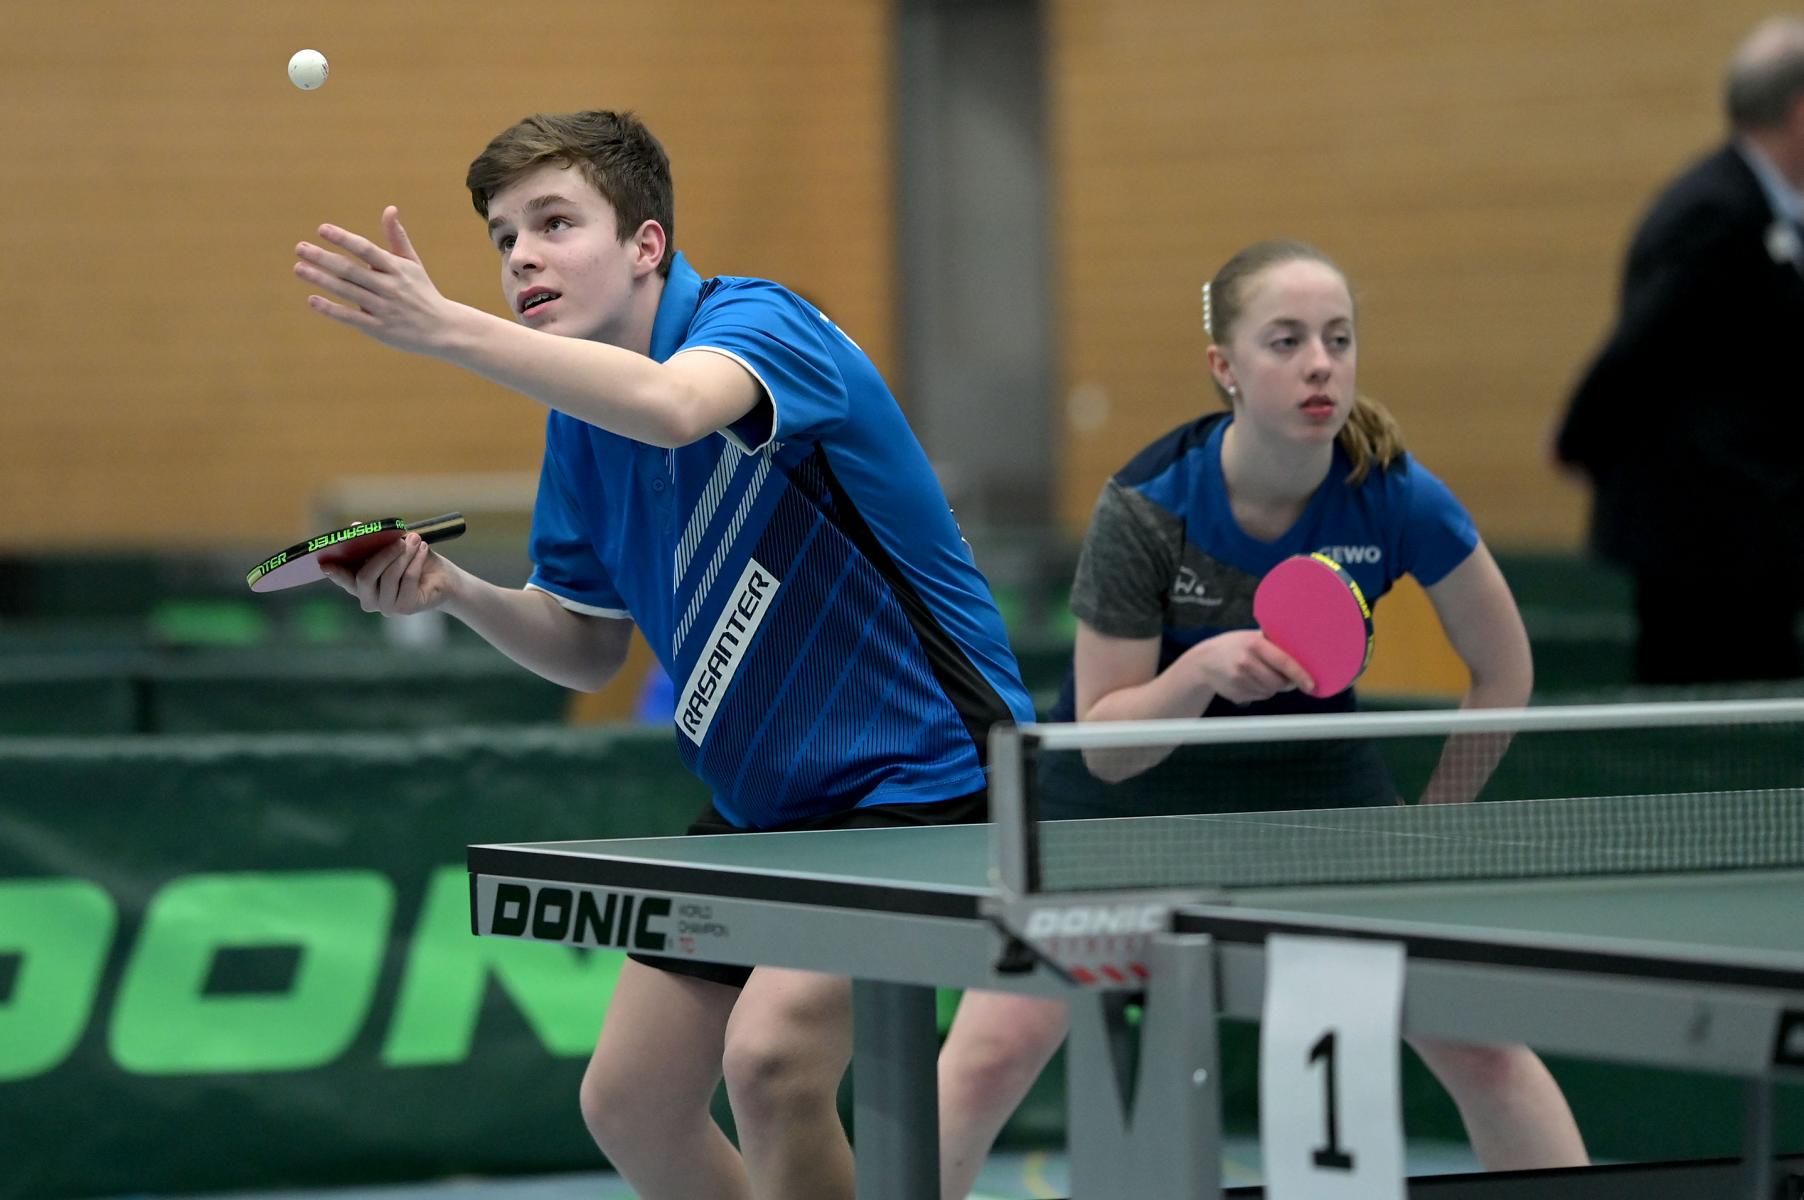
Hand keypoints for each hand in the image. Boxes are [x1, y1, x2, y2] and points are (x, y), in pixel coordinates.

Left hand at [294, 207, 463, 354]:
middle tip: (299, 248)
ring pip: (347, 292)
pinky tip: (312, 300)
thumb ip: (397, 238)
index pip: (366, 249)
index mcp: (396, 268)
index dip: (344, 239)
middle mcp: (389, 287)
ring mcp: (384, 309)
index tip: (322, 229)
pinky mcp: (379, 329)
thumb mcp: (413, 264)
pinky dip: (331, 309)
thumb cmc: (423, 292)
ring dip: (321, 280)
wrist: (444, 329)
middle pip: (351, 270)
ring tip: (299, 268)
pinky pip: (351, 318)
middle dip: (324, 258)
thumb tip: (389, 209)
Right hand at [323, 532, 456, 615]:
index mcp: (361, 584)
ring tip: (414, 540)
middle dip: (382, 555)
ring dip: (403, 555)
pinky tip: (423, 549)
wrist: (442, 578)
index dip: (334, 573)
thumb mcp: (393, 546)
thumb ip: (373, 540)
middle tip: (399, 540)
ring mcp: (387, 607)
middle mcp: (370, 599)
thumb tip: (355, 527)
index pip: (344, 580)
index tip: (325, 563)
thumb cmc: (413, 560)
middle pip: (365, 577)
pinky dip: (416, 561)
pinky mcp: (406, 608)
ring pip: (389, 576)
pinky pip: (408, 579)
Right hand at [1182, 629, 1313, 704]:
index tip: (1311, 685)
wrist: (1204, 661)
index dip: (1300, 675)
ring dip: (1272, 687)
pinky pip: (1259, 697)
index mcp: (1254, 644)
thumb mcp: (1251, 637)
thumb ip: (1274, 642)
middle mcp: (1246, 662)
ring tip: (1259, 674)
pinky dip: (1260, 691)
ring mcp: (1239, 679)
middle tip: (1283, 676)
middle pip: (1279, 682)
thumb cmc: (1234, 646)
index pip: (1284, 662)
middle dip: (1286, 682)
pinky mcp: (1235, 693)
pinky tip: (1248, 681)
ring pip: (1270, 692)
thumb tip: (1305, 651)